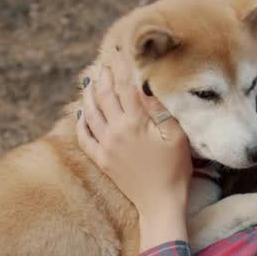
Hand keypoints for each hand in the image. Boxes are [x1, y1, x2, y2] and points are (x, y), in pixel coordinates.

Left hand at [75, 56, 191, 216]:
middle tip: (103, 63)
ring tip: (89, 81)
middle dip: (103, 76)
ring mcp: (105, 146)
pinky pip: (84, 137)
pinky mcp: (101, 160)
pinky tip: (81, 114)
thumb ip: (159, 110)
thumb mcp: (176, 135)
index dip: (121, 67)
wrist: (160, 202)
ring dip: (89, 94)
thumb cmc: (175, 168)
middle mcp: (116, 130)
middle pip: (104, 95)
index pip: (124, 86)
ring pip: (90, 112)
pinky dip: (81, 123)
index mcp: (135, 122)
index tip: (119, 53)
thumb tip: (144, 87)